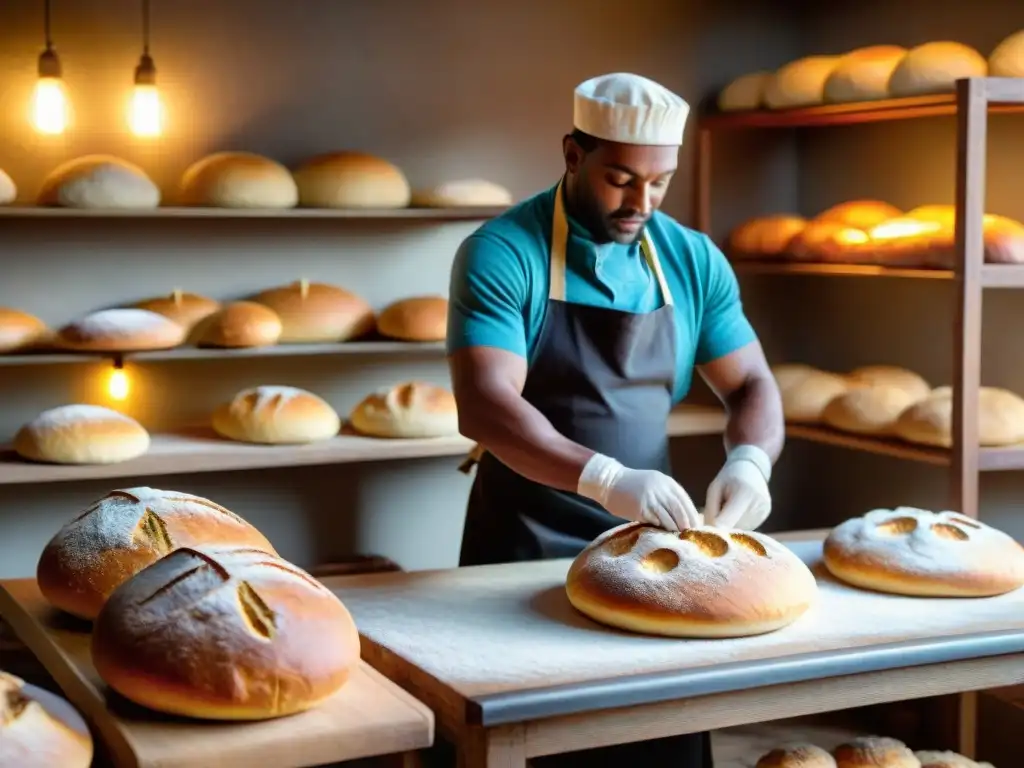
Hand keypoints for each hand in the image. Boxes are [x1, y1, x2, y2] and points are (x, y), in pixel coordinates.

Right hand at [577, 453, 701, 530]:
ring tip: (677, 537)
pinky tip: (663, 534)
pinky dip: (661, 529)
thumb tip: (683, 515)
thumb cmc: (632, 485)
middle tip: (689, 536)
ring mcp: (651, 498)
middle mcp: (661, 488)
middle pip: (680, 510)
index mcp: (666, 482)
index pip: (685, 501)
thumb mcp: (654, 483)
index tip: (696, 527)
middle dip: (686, 524)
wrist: (609, 481)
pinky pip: (655, 521)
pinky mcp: (640, 508)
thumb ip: (667, 495)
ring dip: (674, 529)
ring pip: (669, 518)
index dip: (692, 515)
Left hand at [704, 445, 771, 529]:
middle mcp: (757, 504)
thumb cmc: (728, 477)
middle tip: (717, 512)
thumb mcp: (714, 489)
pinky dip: (738, 523)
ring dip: (730, 525)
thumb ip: (710, 511)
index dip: (714, 530)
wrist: (751, 468)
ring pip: (739, 531)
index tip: (705, 533)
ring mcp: (764, 512)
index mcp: (744, 493)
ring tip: (729, 508)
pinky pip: (747, 528)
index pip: (726, 522)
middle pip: (733, 528)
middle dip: (721, 526)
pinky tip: (738, 511)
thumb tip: (707, 534)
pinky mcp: (765, 516)